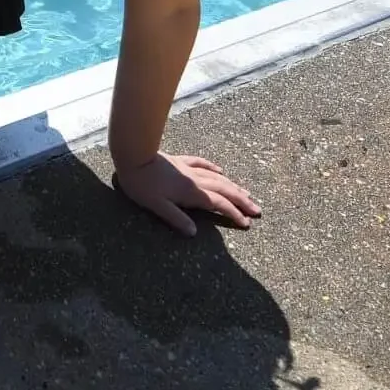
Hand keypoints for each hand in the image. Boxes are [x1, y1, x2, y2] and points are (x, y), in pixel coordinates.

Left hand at [115, 153, 260, 235]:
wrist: (133, 156)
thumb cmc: (141, 184)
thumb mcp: (156, 206)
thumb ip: (176, 219)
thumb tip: (194, 233)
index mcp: (191, 193)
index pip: (218, 204)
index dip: (233, 213)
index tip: (247, 222)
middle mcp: (195, 180)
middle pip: (224, 190)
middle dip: (242, 200)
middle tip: (257, 209)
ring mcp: (189, 169)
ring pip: (217, 178)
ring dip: (233, 186)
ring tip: (246, 193)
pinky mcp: (180, 161)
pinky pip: (202, 164)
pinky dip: (213, 168)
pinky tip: (220, 170)